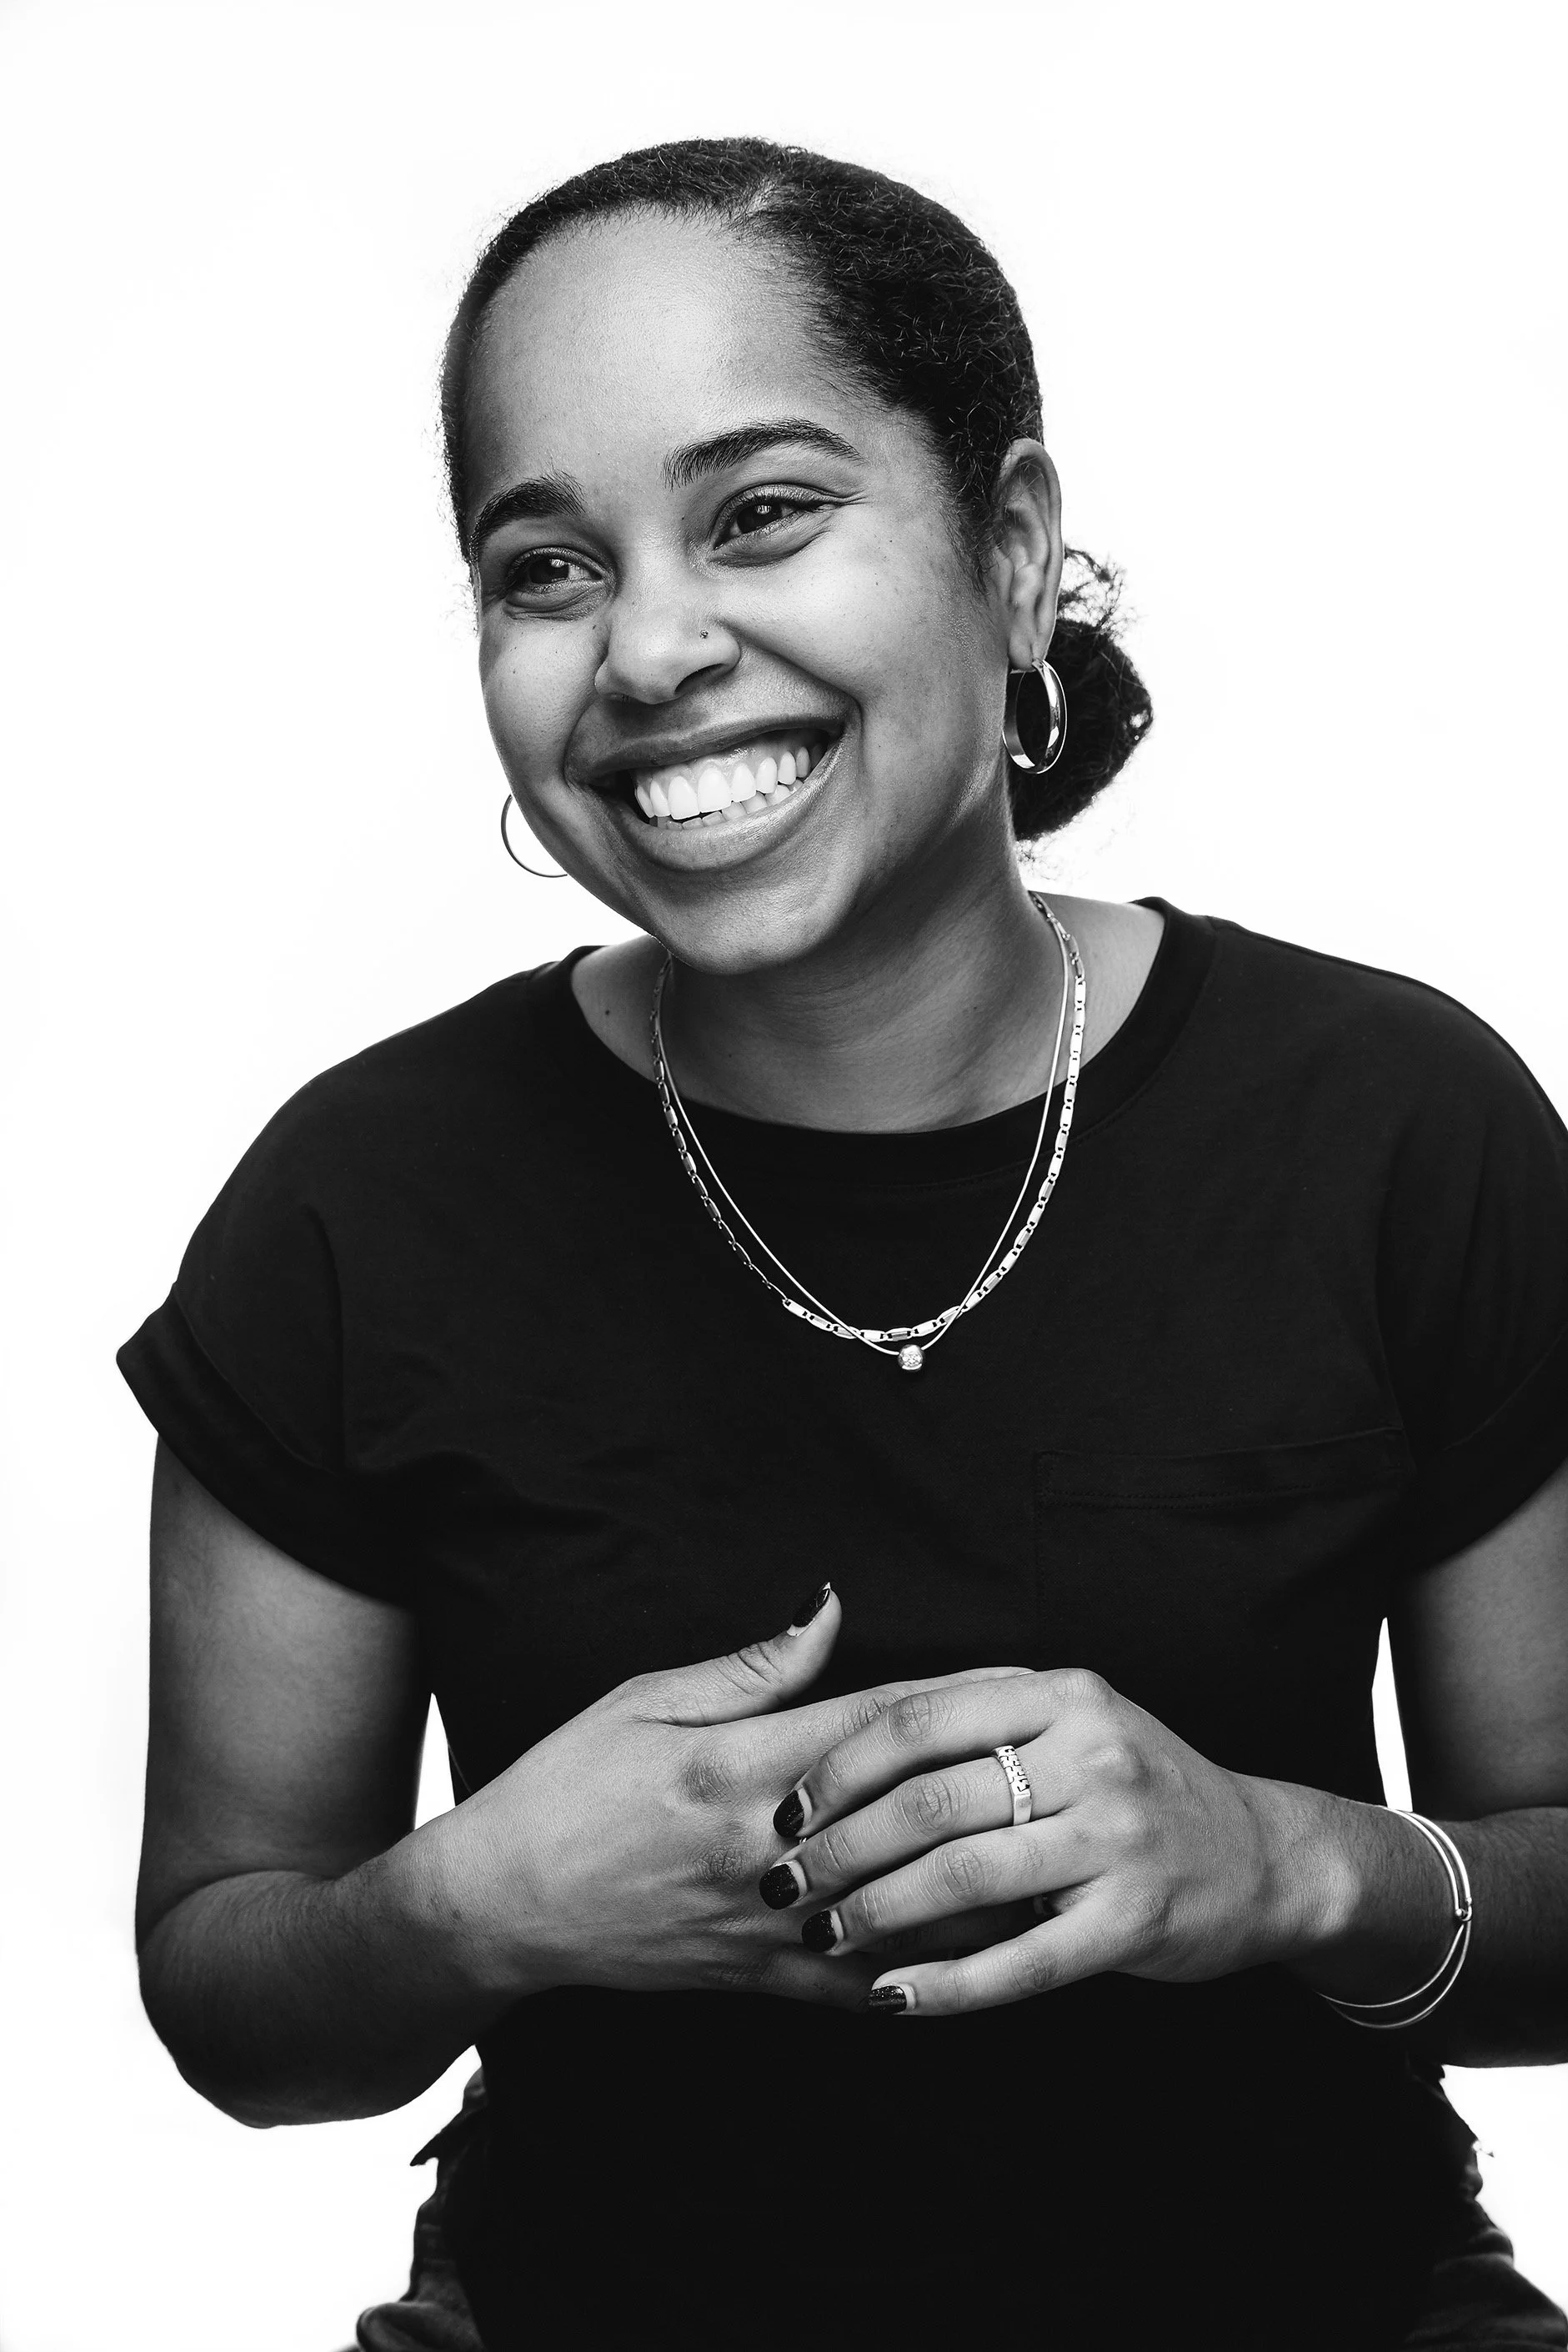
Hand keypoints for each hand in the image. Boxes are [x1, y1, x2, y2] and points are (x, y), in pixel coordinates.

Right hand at [442, 1588, 1031, 2011]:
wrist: (503, 1903)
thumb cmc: (568, 1785)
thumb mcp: (646, 1699)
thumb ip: (751, 1667)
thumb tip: (830, 1610)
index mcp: (736, 1768)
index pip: (874, 1726)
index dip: (956, 1700)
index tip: (1020, 1679)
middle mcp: (763, 1850)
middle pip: (903, 1815)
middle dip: (989, 1786)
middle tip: (1065, 1762)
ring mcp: (764, 1924)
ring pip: (898, 1910)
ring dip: (980, 1887)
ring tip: (1058, 1862)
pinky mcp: (755, 1979)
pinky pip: (858, 1984)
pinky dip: (926, 1972)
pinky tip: (987, 1958)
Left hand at [756, 1667, 1326, 2015]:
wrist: (1265, 1855)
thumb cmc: (1138, 1785)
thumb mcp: (1071, 1718)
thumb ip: (977, 1713)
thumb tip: (845, 1732)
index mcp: (1061, 1693)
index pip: (919, 1718)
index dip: (839, 1766)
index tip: (784, 1806)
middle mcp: (1092, 1755)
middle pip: (929, 1801)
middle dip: (839, 1848)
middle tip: (781, 1883)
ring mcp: (1117, 1839)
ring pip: (963, 1878)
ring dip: (876, 1913)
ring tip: (823, 1936)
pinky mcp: (1133, 1921)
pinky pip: (1020, 1961)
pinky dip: (946, 1984)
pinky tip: (892, 1996)